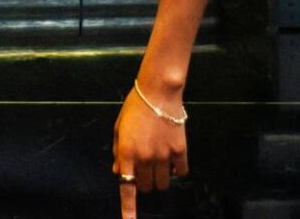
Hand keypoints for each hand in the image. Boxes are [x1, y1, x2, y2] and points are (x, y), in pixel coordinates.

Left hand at [113, 84, 187, 217]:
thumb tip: (119, 171)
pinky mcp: (180, 151)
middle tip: (143, 168)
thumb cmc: (135, 107)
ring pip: (163, 184)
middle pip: (146, 187)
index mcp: (127, 152)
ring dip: (159, 178)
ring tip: (158, 162)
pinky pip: (181, 172)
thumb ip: (119, 152)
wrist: (159, 92)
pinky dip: (176, 170)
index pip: (127, 187)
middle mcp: (145, 158)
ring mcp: (164, 156)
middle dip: (142, 182)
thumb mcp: (119, 128)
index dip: (128, 209)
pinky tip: (172, 157)